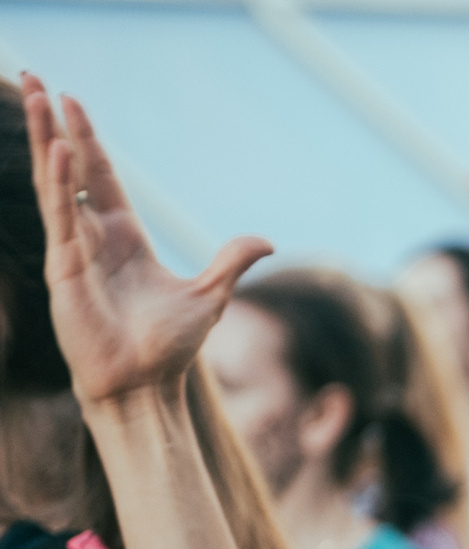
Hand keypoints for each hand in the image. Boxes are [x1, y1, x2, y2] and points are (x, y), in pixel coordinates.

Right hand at [23, 76, 269, 407]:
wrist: (145, 385)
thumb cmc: (169, 347)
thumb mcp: (209, 296)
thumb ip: (231, 261)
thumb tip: (267, 241)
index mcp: (125, 237)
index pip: (102, 176)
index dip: (88, 139)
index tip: (72, 101)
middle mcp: (94, 236)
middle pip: (71, 167)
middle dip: (55, 124)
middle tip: (36, 77)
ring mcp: (74, 249)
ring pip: (56, 182)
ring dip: (47, 139)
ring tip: (36, 94)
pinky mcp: (65, 268)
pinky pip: (61, 216)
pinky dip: (61, 183)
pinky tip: (59, 151)